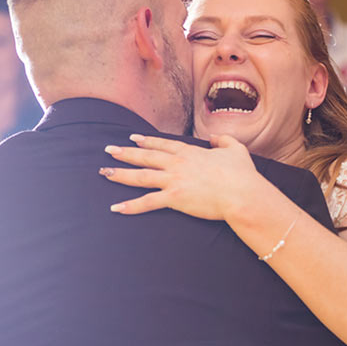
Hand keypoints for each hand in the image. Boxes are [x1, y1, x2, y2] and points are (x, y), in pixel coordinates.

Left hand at [100, 133, 267, 219]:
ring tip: (104, 172)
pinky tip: (116, 208)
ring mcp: (174, 180)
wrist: (242, 193)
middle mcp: (177, 163)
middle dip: (125, 153)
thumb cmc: (242, 174)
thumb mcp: (236, 149)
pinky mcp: (174, 198)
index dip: (147, 140)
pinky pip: (147, 202)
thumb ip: (223, 140)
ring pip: (141, 175)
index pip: (163, 144)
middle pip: (146, 156)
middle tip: (109, 150)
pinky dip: (130, 206)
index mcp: (190, 152)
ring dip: (121, 174)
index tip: (133, 138)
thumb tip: (214, 137)